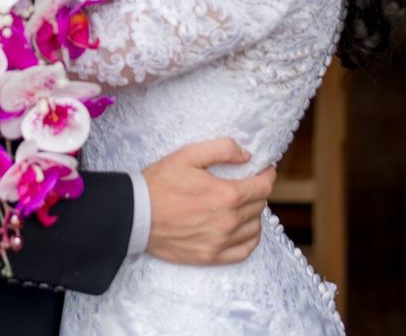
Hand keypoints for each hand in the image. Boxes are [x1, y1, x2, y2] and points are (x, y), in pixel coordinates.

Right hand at [143, 139, 275, 264]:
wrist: (137, 215)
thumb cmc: (161, 182)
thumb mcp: (189, 154)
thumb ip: (222, 149)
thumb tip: (247, 155)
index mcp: (227, 195)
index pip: (263, 187)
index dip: (268, 175)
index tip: (265, 169)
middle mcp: (229, 221)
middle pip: (259, 206)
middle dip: (257, 191)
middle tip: (248, 182)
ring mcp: (221, 242)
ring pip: (254, 228)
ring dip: (254, 214)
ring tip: (243, 204)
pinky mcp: (211, 257)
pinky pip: (244, 251)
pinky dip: (249, 239)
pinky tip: (243, 229)